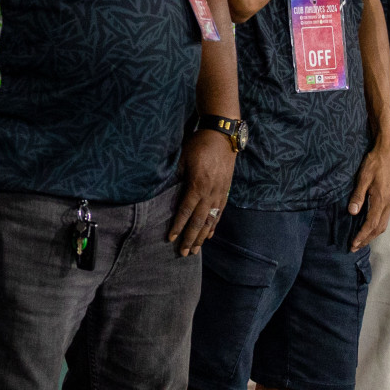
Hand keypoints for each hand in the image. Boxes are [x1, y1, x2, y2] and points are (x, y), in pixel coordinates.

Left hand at [170, 129, 236, 255]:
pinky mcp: (225, 191)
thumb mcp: (183, 157)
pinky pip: (219, 213)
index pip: (186, 210)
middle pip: (199, 221)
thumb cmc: (199, 144)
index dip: (178, 225)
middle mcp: (210, 192)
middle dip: (190, 238)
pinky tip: (208, 235)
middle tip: (184, 253)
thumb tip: (164, 190)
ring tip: (195, 250)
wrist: (223, 136)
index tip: (171, 239)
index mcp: (198, 184)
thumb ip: (176, 175)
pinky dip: (214, 226)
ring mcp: (220, 193)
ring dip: (202, 237)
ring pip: (211, 220)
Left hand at [348, 132, 389, 249]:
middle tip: (354, 247)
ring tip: (361, 240)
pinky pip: (384, 217)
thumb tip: (352, 212)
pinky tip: (369, 226)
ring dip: (372, 234)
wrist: (389, 151)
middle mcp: (388, 204)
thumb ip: (358, 195)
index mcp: (381, 200)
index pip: (371, 224)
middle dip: (367, 239)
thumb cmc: (375, 162)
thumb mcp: (363, 177)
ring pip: (383, 224)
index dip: (362, 236)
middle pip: (378, 228)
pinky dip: (376, 226)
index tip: (353, 244)